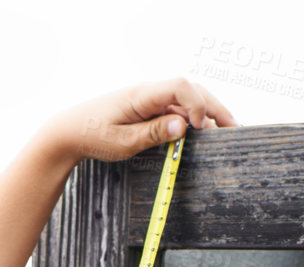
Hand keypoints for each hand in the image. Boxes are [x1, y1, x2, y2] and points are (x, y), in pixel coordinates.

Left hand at [49, 76, 238, 164]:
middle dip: (214, 108)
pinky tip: (202, 136)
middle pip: (192, 90)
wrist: (69, 131)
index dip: (197, 104)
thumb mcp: (123, 142)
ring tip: (224, 134)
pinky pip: (177, 110)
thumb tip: (184, 125)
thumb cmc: (92, 135)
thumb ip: (154, 133)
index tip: (201, 128)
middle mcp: (149, 92)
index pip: (181, 86)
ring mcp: (150, 100)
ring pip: (187, 100)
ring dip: (206, 114)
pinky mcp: (149, 109)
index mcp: (142, 94)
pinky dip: (192, 121)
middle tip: (233, 130)